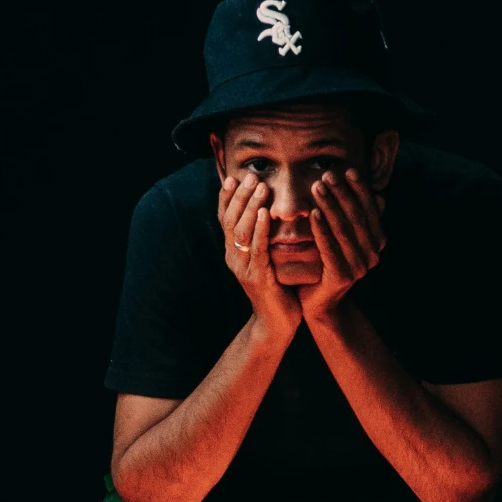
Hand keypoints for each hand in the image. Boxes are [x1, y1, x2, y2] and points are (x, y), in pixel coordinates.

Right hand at [219, 171, 300, 342]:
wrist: (277, 325)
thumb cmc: (277, 288)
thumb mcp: (267, 258)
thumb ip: (264, 237)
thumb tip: (269, 209)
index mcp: (233, 251)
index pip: (225, 218)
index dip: (227, 197)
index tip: (234, 176)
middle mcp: (233, 257)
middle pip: (230, 220)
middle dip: (240, 196)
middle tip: (251, 176)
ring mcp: (243, 268)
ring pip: (241, 232)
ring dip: (250, 207)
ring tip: (260, 188)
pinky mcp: (257, 278)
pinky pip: (256, 250)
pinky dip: (259, 230)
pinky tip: (264, 214)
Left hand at [299, 168, 386, 324]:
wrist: (319, 303)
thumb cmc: (328, 265)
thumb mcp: (344, 238)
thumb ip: (357, 218)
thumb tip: (379, 196)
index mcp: (377, 243)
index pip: (369, 210)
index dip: (359, 190)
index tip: (347, 170)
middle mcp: (372, 255)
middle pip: (355, 218)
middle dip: (342, 194)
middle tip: (327, 175)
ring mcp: (359, 267)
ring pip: (343, 230)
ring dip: (330, 206)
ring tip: (317, 187)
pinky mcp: (341, 276)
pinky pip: (330, 248)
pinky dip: (322, 229)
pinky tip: (313, 213)